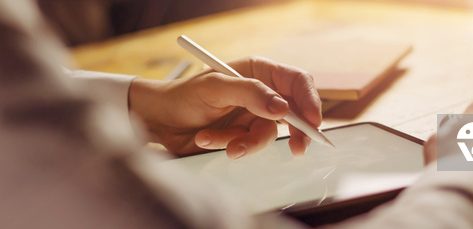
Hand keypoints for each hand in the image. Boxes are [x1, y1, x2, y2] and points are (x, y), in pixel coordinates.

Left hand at [128, 56, 320, 158]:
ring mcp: (253, 115)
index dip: (310, 100)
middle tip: (298, 148)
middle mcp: (261, 92)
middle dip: (296, 130)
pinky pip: (249, 145)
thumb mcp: (215, 88)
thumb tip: (282, 108)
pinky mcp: (243, 136)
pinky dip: (230, 145)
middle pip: (295, 111)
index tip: (312, 122)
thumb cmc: (183, 95)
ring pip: (269, 134)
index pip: (297, 82)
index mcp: (259, 71)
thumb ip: (250, 94)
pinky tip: (207, 139)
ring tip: (216, 140)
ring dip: (244, 141)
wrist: (160, 121)